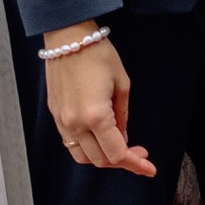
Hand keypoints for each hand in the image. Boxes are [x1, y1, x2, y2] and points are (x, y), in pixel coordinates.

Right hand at [44, 32, 157, 175]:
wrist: (67, 35)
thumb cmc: (97, 53)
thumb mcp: (121, 84)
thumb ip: (122, 116)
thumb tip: (121, 136)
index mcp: (96, 116)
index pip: (117, 154)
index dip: (135, 165)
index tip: (149, 168)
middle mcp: (75, 124)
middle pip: (100, 160)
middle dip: (122, 161)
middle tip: (139, 152)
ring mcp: (61, 121)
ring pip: (82, 156)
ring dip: (102, 157)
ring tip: (118, 145)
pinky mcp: (54, 114)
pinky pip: (70, 142)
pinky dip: (86, 147)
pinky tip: (100, 136)